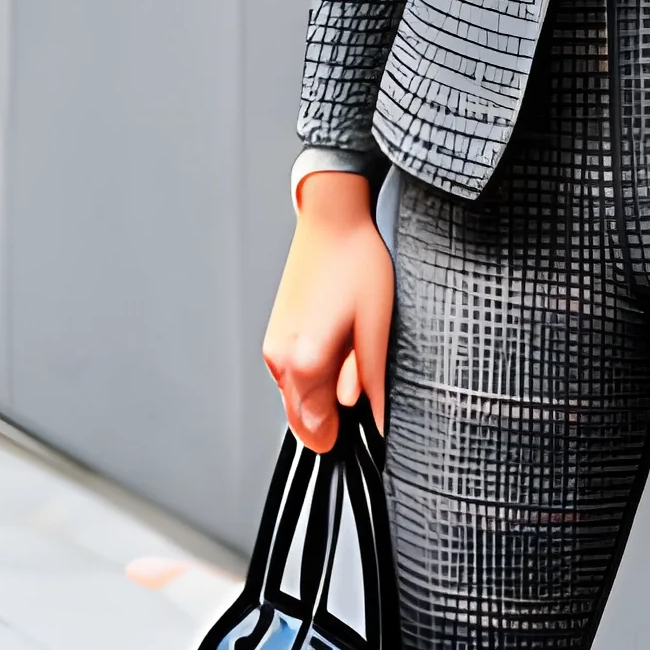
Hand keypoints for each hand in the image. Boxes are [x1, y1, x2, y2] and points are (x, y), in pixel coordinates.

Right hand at [262, 171, 394, 451]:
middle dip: (331, 415)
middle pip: (302, 420)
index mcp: (305, 361)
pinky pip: (290, 375)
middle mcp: (279, 359)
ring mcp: (272, 346)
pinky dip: (311, 373)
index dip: (344, 432)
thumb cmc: (358, 264)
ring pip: (295, 398)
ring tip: (349, 349)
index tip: (363, 417)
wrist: (332, 218)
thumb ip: (373, 381)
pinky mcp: (273, 334)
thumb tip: (378, 423)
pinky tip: (334, 340)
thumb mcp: (377, 326)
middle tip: (359, 377)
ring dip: (321, 392)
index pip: (318, 431)